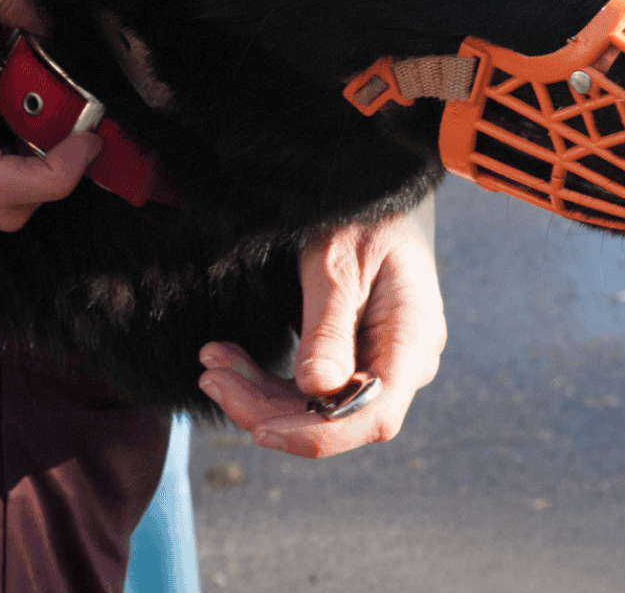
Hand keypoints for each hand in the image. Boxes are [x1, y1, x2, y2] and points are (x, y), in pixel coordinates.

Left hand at [197, 203, 445, 457]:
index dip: (319, 434)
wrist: (370, 190)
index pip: (375, 414)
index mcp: (412, 337)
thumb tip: (316, 391)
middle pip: (338, 417)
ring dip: (260, 393)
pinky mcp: (357, 355)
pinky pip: (314, 385)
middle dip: (268, 407)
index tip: (260, 429)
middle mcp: (404, 361)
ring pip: (318, 405)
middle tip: (212, 375)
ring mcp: (381, 361)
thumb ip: (329, 327)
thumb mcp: (337, 261)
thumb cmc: (359, 214)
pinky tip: (231, 360)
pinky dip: (269, 380)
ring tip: (213, 361)